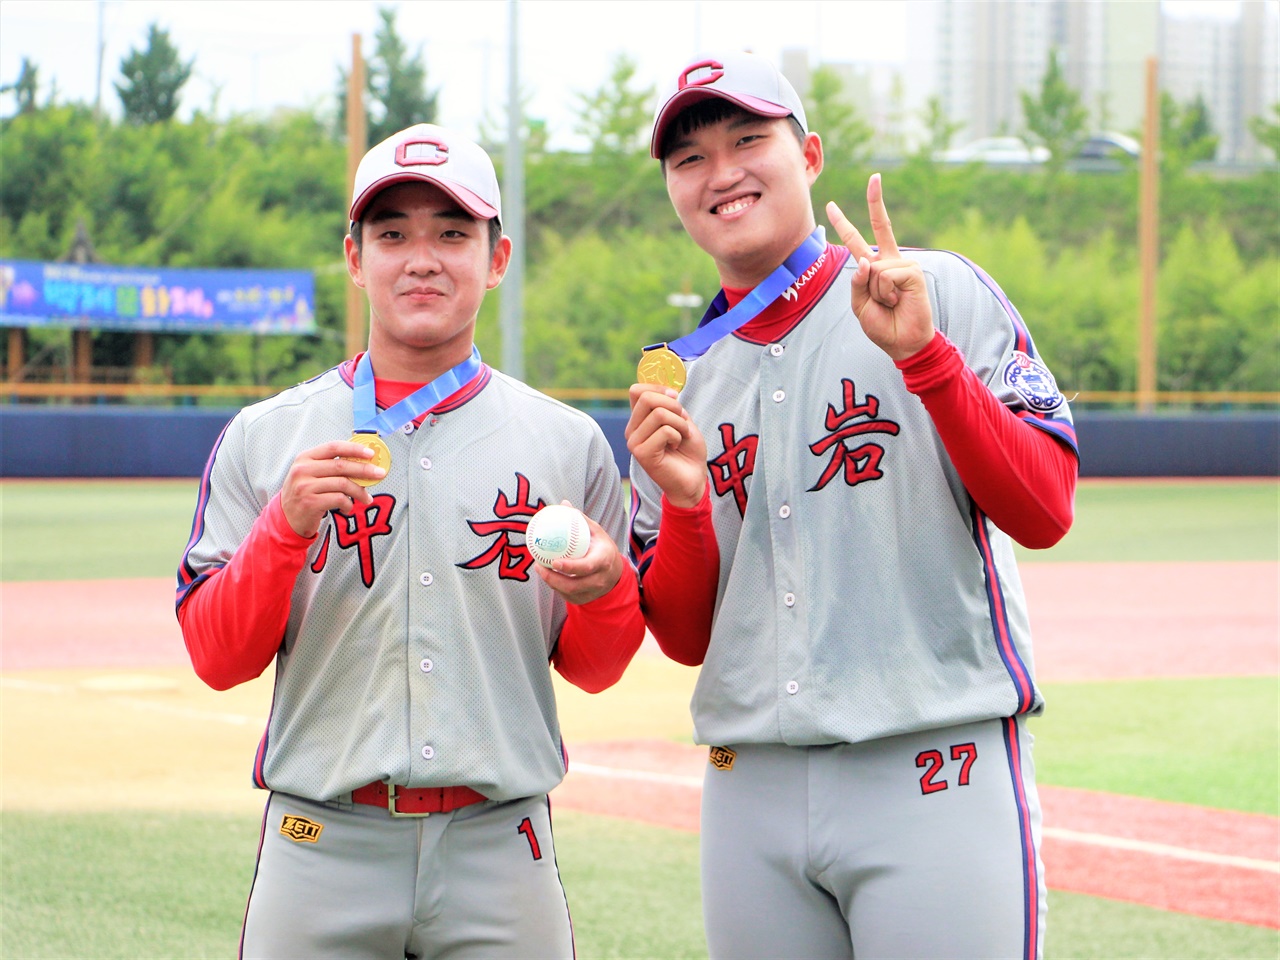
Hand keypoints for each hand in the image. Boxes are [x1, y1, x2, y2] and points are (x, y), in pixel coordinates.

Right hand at [280, 440, 386, 536]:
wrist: (286, 518)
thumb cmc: (305, 493)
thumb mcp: (311, 474)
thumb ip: (331, 466)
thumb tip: (364, 462)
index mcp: (305, 458)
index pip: (333, 447)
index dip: (354, 449)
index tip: (371, 453)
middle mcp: (303, 470)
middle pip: (341, 465)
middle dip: (364, 470)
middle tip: (380, 474)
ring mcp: (305, 486)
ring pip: (343, 484)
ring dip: (359, 492)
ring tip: (366, 499)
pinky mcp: (310, 502)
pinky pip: (339, 499)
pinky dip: (349, 504)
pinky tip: (348, 508)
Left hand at [534, 503, 626, 603]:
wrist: (615, 571)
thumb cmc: (602, 547)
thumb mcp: (596, 531)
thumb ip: (580, 519)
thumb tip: (563, 504)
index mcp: (604, 560)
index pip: (587, 567)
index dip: (570, 566)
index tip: (554, 561)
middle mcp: (600, 579)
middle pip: (574, 585)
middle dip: (553, 578)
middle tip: (539, 566)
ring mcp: (593, 592)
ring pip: (568, 592)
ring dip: (551, 583)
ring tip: (539, 569)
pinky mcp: (585, 599)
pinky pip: (567, 596)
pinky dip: (556, 587)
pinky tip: (548, 576)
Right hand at [625, 383, 707, 508]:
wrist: (693, 478)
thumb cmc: (688, 451)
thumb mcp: (682, 421)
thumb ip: (672, 405)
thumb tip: (669, 391)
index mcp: (639, 419)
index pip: (637, 390)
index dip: (658, 387)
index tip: (675, 397)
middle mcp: (632, 429)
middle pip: (646, 398)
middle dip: (673, 405)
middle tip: (682, 420)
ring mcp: (634, 442)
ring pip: (658, 414)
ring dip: (680, 423)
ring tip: (681, 436)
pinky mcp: (641, 454)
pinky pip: (664, 431)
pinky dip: (678, 435)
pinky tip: (675, 447)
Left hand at [826, 173, 934, 361]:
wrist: (904, 342)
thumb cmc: (882, 324)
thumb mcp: (859, 305)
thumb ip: (856, 282)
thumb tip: (866, 260)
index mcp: (873, 266)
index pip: (857, 239)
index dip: (844, 223)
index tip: (831, 205)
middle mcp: (889, 261)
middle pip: (880, 225)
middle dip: (875, 200)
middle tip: (875, 175)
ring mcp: (903, 264)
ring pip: (873, 267)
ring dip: (877, 292)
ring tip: (890, 303)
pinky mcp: (913, 271)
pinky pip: (885, 275)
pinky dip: (887, 292)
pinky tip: (899, 300)